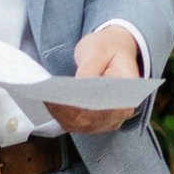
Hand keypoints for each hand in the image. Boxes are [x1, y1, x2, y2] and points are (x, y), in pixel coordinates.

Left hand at [48, 21, 143, 140]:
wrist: (113, 49)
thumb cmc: (108, 48)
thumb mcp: (99, 50)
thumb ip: (90, 68)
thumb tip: (78, 87)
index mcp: (128, 96)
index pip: (106, 111)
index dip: (85, 110)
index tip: (64, 102)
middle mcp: (119, 113)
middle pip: (90, 122)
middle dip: (67, 113)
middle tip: (47, 99)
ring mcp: (106, 119)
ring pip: (79, 126)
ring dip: (61, 115)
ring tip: (45, 100)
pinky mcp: (92, 118)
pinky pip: (75, 123)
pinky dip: (60, 115)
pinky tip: (48, 103)